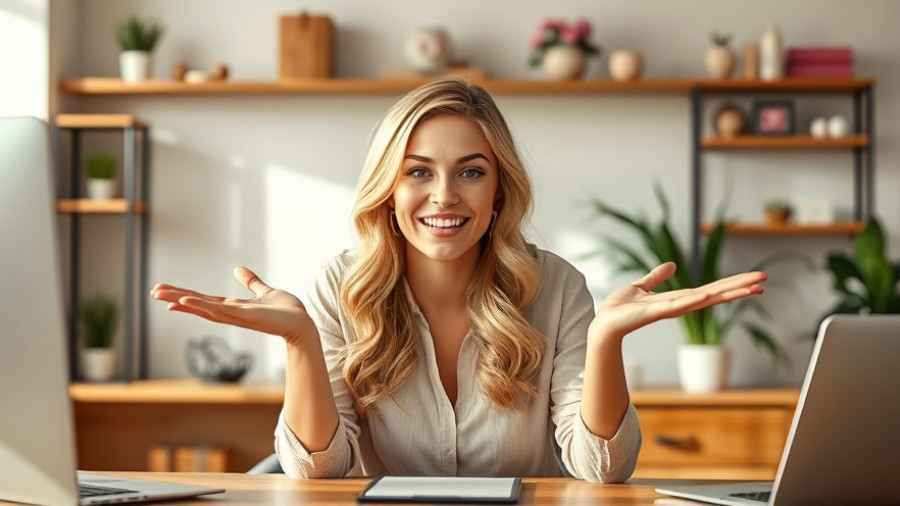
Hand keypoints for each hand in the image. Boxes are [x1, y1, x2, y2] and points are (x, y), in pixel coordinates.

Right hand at [151, 267, 315, 347]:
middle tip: (153, 291)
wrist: (301, 322)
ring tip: (163, 295)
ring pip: (204, 307)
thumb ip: (251, 282)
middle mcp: (231, 313)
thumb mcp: (264, 292)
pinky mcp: (246, 316)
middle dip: (176, 297)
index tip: (166, 293)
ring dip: (183, 301)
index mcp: (234, 307)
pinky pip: (220, 310)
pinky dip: (203, 305)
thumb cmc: (285, 311)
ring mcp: (236, 316)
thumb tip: (238, 269)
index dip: (185, 296)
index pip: (204, 300)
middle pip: (198, 304)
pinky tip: (186, 300)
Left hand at [589, 262, 766, 341]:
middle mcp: (680, 304)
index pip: (711, 288)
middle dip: (739, 287)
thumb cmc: (621, 307)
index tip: (754, 279)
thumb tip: (672, 265)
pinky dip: (693, 300)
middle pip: (715, 293)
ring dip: (726, 293)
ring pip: (704, 299)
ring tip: (749, 288)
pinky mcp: (656, 311)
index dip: (732, 283)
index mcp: (679, 298)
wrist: (604, 321)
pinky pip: (678, 305)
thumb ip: (656, 276)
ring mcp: (670, 309)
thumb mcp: (642, 285)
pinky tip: (708, 295)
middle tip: (764, 280)